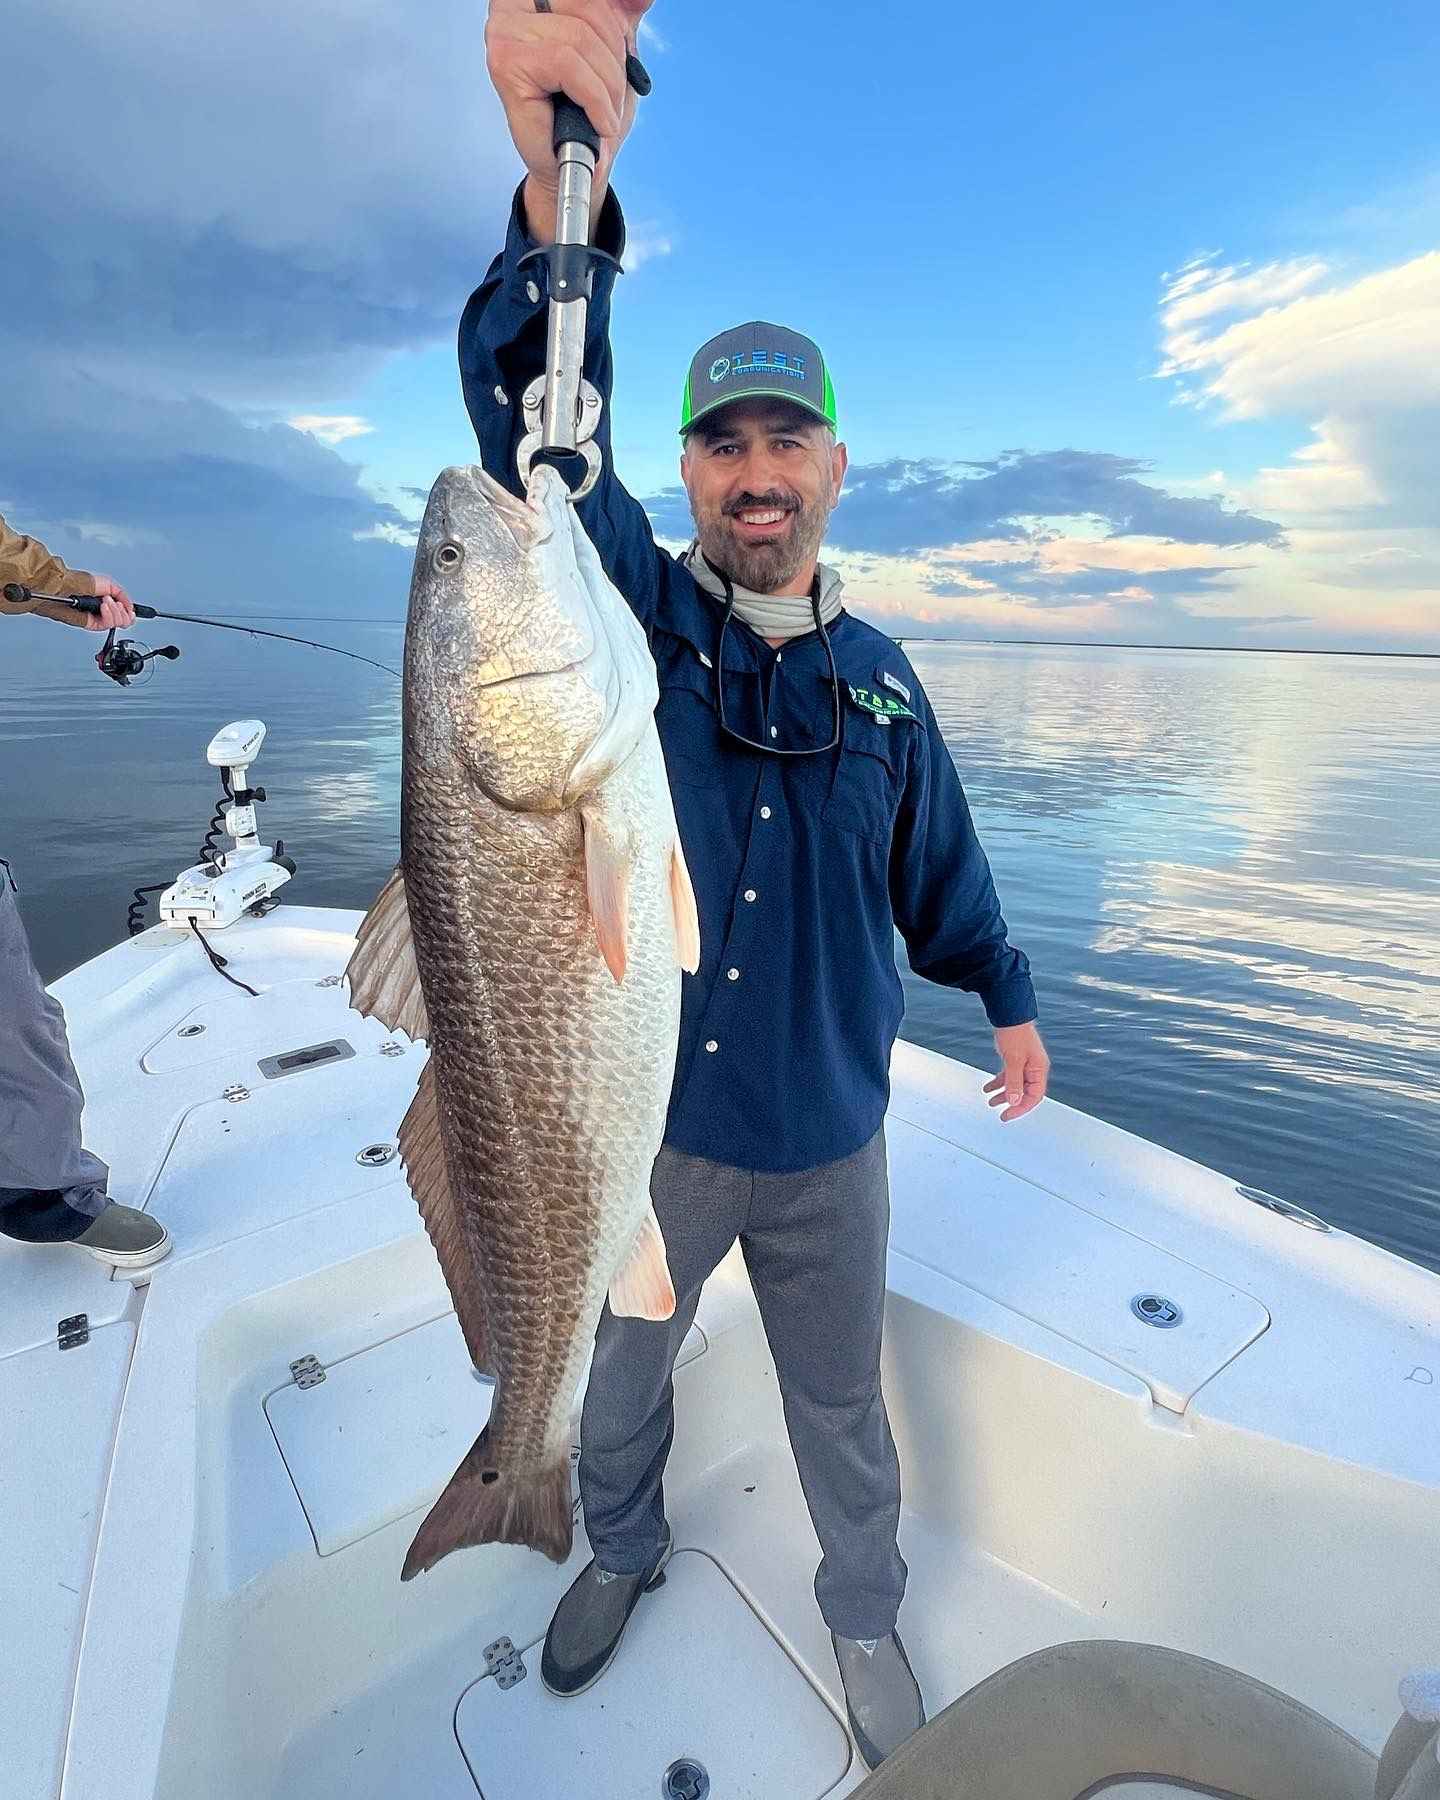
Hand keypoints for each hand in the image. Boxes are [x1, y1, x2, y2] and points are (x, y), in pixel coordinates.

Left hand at [85, 575, 136, 631]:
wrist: (72, 588)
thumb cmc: (84, 582)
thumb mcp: (110, 584)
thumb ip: (124, 596)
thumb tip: (130, 608)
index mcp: (110, 602)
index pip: (125, 615)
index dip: (129, 614)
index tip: (130, 610)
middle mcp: (105, 612)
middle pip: (124, 621)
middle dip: (123, 611)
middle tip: (117, 604)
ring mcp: (99, 618)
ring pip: (118, 623)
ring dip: (115, 612)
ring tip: (106, 602)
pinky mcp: (93, 624)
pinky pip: (107, 625)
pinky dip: (108, 615)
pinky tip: (103, 607)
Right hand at [485, 0, 654, 236]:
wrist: (576, 164)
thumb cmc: (588, 112)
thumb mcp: (615, 51)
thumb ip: (621, 15)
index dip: (615, 20)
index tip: (626, 41)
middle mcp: (513, 7)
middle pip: (588, 9)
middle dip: (614, 58)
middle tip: (613, 97)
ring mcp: (505, 32)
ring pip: (580, 38)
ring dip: (607, 85)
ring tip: (605, 114)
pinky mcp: (507, 64)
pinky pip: (567, 64)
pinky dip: (595, 99)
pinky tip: (600, 122)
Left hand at [983, 1021, 1049, 1122]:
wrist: (1009, 1015)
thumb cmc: (1015, 1033)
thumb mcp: (1013, 1060)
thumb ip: (1014, 1082)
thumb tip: (1014, 1101)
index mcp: (1039, 1069)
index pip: (1034, 1096)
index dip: (1021, 1108)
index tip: (1008, 1115)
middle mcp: (1034, 1068)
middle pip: (1025, 1093)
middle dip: (1012, 1104)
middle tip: (1001, 1114)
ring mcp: (1025, 1064)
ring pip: (1015, 1085)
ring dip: (1003, 1094)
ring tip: (991, 1102)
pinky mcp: (1016, 1059)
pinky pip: (1009, 1076)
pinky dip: (999, 1083)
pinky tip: (988, 1087)